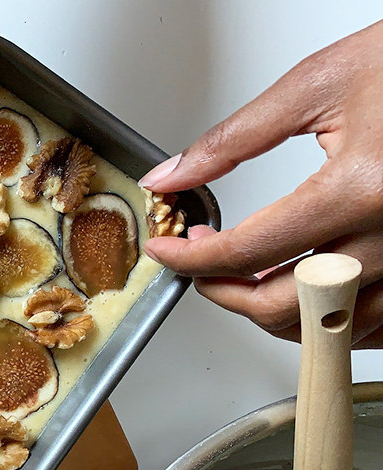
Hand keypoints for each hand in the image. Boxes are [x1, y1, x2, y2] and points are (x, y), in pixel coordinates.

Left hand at [140, 20, 382, 348]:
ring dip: (276, 315)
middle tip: (201, 270)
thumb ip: (234, 138)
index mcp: (362, 187)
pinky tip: (307, 298)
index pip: (251, 250)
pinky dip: (332, 322)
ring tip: (245, 281)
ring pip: (329, 326)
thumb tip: (175, 177)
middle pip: (287, 305)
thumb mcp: (317, 83)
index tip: (168, 251)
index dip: (194, 260)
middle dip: (227, 296)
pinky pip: (376, 325)